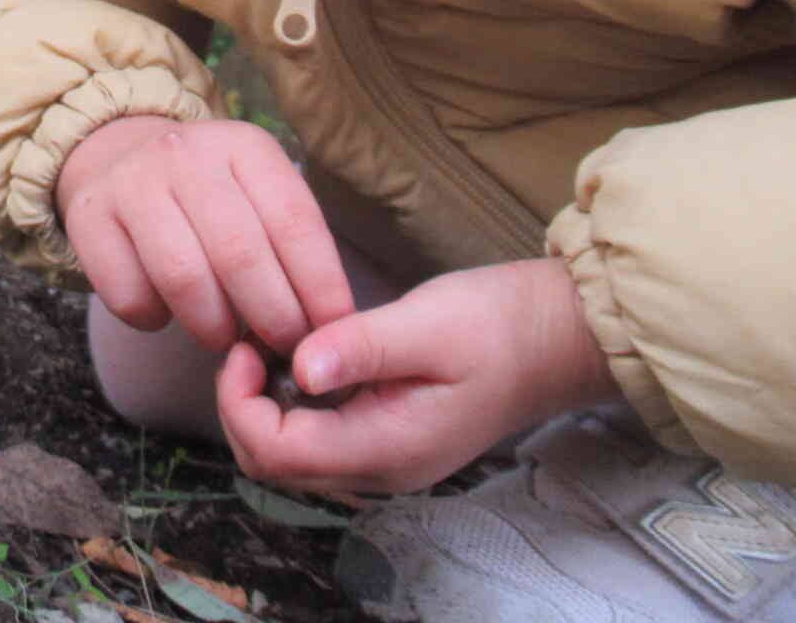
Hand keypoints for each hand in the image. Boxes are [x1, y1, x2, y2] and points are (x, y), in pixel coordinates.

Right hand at [58, 116, 353, 360]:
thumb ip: (290, 248)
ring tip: (225, 337)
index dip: (319, 288)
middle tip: (281, 350)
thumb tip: (328, 330)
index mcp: (244, 146)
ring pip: (183, 279)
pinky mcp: (90, 217)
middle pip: (240, 255)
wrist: (118, 156)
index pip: (295, 223)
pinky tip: (166, 310)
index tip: (332, 333)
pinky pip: (129, 295)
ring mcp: (133, 182)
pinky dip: (155, 320)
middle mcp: (186, 154)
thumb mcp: (257, 195)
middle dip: (271, 319)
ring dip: (214, 327)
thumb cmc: (209, 196)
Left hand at [216, 258, 617, 494]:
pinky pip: (319, 442)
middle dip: (242, 408)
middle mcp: (380, 471)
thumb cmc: (496, 326)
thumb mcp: (426, 324)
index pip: (275, 453)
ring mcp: (386, 462)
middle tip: (250, 345)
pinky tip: (302, 360)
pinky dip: (293, 408)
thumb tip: (300, 367)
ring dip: (264, 409)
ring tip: (271, 348)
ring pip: (292, 459)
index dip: (240, 402)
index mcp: (386, 448)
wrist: (555, 340)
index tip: (245, 345)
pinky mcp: (391, 442)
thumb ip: (360, 348)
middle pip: (273, 466)